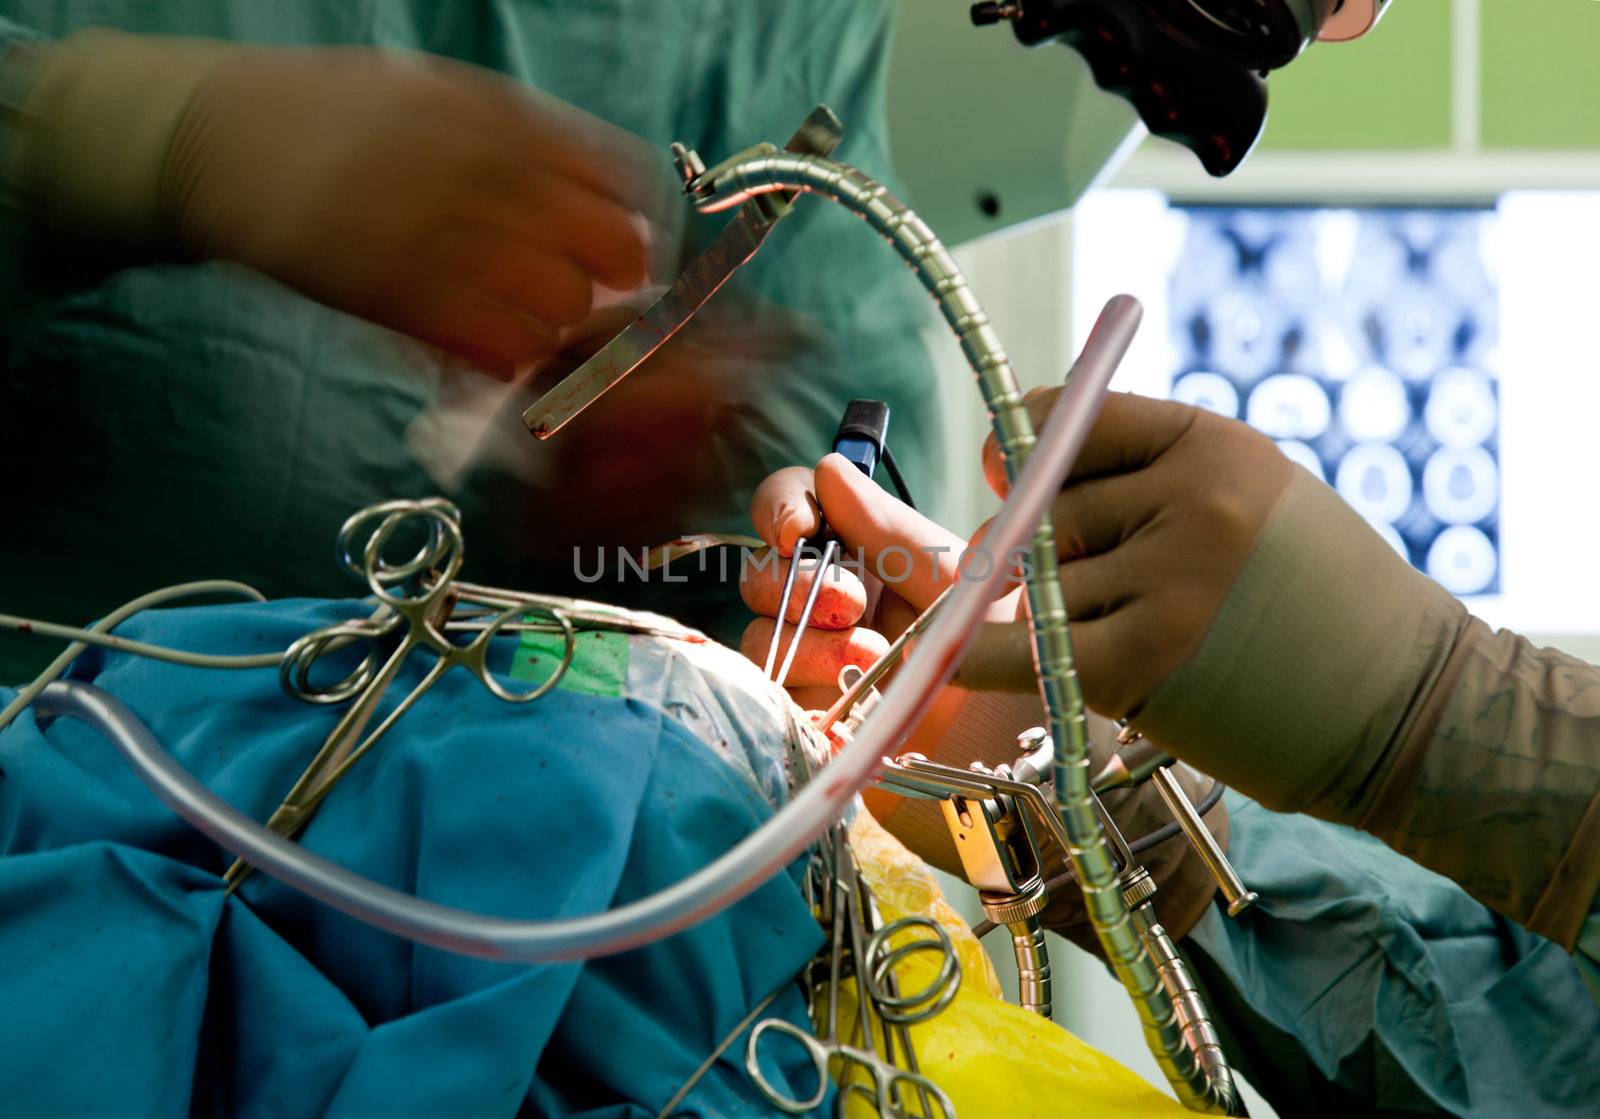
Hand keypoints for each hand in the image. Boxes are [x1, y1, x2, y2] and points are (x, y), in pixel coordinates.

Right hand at [19, 31, 673, 376]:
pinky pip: (495, 348)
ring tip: (531, 326)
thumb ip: (522, 137)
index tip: (624, 247)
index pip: (620, 178)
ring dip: (561, 328)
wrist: (221, 141)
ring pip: (563, 308)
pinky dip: (507, 360)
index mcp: (501, 117)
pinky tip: (489, 354)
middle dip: (612, 283)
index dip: (634, 222)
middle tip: (589, 299)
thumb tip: (604, 191)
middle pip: (608, 250)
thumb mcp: (440, 94)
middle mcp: (488, 174)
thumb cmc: (339, 118)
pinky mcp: (400, 298)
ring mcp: (446, 237)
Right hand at [739, 452, 1227, 942]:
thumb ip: (899, 536)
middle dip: (799, 581)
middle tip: (852, 607)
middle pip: (767, 570)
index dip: (784, 507)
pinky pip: (768, 699)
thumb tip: (831, 470)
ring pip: (760, 635)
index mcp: (879, 563)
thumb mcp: (973, 591)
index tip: (799, 527)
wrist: (1052, 774)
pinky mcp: (817, 730)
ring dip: (807, 643)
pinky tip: (845, 707)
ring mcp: (824, 672)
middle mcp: (843, 612)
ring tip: (867, 666)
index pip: (799, 510)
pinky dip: (800, 694)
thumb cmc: (1030, 672)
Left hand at [975, 391, 1293, 719]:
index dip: (1023, 445)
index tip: (1002, 467)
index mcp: (1214, 445)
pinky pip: (1018, 651)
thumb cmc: (1321, 602)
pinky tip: (950, 657)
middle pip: (1041, 512)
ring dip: (1050, 619)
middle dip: (1036, 550)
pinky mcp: (1142, 666)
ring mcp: (1168, 584)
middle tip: (1085, 586)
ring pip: (1035, 589)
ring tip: (1133, 641)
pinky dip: (974, 655)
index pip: (1070, 419)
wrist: (1410, 705)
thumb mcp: (1253, 497)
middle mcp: (1191, 502)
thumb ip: (1144, 478)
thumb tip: (1005, 466)